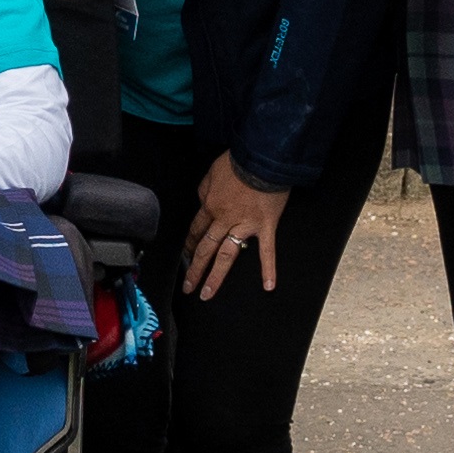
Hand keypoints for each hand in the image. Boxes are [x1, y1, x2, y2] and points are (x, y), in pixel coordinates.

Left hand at [186, 155, 289, 300]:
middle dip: (195, 269)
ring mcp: (244, 226)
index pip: (196, 230)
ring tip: (207, 294)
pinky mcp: (265, 226)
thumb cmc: (236, 163)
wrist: (261, 158)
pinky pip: (267, 251)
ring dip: (215, 276)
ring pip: (226, 255)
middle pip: (205, 248)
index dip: (189, 245)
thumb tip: (204, 202)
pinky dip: (268, 269)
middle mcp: (224, 220)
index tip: (185, 257)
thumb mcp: (211, 173)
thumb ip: (205, 191)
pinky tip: (268, 286)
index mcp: (210, 206)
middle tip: (188, 287)